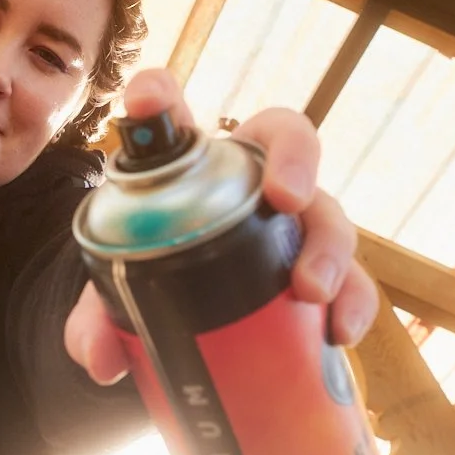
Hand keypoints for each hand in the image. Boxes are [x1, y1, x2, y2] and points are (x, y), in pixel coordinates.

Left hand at [64, 68, 379, 384]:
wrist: (199, 318)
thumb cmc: (159, 275)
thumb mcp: (124, 294)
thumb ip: (100, 319)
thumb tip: (101, 359)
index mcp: (192, 163)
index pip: (173, 110)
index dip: (157, 95)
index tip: (144, 102)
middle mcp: (254, 177)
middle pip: (288, 138)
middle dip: (295, 161)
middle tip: (285, 200)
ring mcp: (297, 221)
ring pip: (329, 212)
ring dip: (330, 248)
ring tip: (313, 291)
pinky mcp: (324, 271)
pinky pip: (353, 280)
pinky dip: (353, 304)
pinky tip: (340, 333)